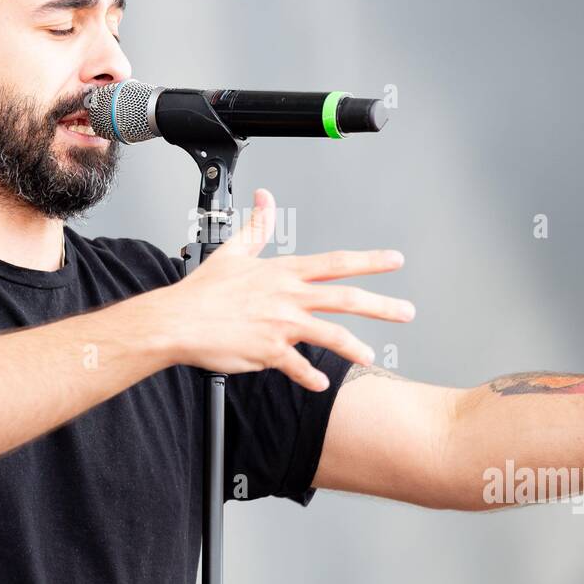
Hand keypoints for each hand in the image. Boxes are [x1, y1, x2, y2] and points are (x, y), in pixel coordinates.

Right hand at [157, 188, 415, 390]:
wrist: (177, 321)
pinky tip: (321, 384)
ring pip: (329, 333)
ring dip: (354, 346)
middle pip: (345, 297)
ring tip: (369, 355)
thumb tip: (264, 198)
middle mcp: (287, 296)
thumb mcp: (233, 251)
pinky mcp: (267, 351)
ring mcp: (279, 325)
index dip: (369, 261)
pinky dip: (311, 377)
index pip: (335, 263)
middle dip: (382, 304)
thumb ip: (256, 226)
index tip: (394, 260)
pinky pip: (297, 367)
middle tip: (407, 311)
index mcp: (283, 272)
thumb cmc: (202, 291)